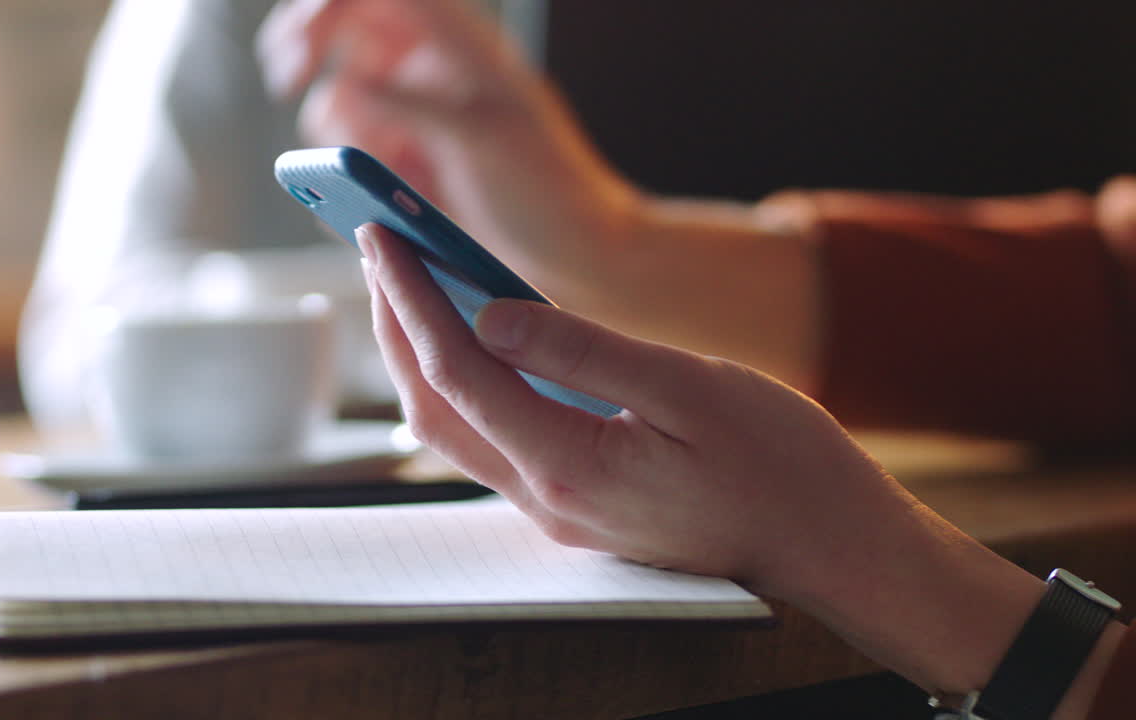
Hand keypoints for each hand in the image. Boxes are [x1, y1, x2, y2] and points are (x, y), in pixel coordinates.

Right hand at [256, 0, 639, 303]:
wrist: (577, 257)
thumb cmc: (551, 189)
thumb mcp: (480, 136)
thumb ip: (408, 103)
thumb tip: (342, 85)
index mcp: (458, 42)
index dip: (329, 7)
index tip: (303, 50)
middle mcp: (431, 72)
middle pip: (345, 33)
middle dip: (309, 51)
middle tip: (289, 78)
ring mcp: (416, 120)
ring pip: (340, 100)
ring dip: (339, 130)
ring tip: (381, 166)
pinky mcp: (407, 168)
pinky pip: (353, 157)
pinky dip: (347, 174)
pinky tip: (371, 199)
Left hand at [355, 222, 1078, 706]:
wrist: (829, 545)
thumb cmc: (781, 466)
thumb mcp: (690, 388)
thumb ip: (582, 351)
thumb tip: (488, 313)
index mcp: (572, 470)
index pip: (459, 372)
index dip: (413, 298)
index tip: (382, 236)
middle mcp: (549, 502)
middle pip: (436, 406)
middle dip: (396, 325)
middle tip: (378, 250)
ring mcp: (559, 512)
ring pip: (457, 430)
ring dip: (423, 357)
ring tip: (411, 286)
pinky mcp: (576, 504)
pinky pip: (496, 440)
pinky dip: (468, 385)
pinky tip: (476, 339)